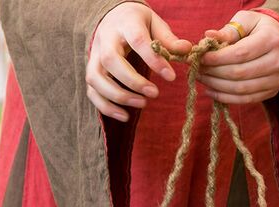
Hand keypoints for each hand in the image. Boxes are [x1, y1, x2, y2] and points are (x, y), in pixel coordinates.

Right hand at [87, 3, 190, 121]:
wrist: (114, 17)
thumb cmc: (139, 23)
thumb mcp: (155, 24)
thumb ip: (168, 39)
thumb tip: (187, 49)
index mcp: (125, 24)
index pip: (137, 40)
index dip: (153, 59)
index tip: (171, 77)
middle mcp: (105, 39)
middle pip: (110, 60)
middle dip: (132, 81)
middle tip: (155, 94)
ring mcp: (94, 55)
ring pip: (95, 77)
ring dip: (118, 95)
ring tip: (142, 104)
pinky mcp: (92, 70)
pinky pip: (91, 91)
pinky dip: (105, 106)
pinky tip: (125, 116)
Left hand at [199, 11, 278, 103]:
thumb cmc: (259, 28)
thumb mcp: (245, 21)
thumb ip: (228, 30)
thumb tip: (209, 36)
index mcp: (272, 40)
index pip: (241, 53)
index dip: (218, 58)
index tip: (201, 57)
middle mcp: (278, 61)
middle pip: (240, 73)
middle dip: (214, 72)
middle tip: (197, 68)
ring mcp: (277, 79)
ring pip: (242, 89)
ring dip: (217, 86)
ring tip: (201, 78)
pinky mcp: (273, 91)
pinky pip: (247, 99)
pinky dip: (226, 98)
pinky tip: (211, 91)